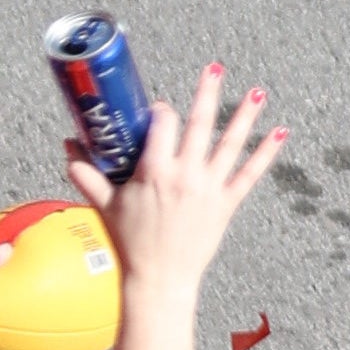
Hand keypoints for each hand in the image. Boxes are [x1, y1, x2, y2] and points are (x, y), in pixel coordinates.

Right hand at [63, 65, 282, 302]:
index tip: (160, 109)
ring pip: (230, 144)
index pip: (163, 125)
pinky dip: (267, 153)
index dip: (161, 111)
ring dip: (245, 116)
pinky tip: (281, 132)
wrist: (159, 281)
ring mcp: (208, 189)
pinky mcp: (226, 204)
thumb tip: (68, 148)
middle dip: (208, 93)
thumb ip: (88, 176)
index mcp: (155, 172)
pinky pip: (250, 174)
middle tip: (216, 68)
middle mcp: (185, 175)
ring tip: (258, 92)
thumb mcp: (106, 207)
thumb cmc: (130, 243)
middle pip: (199, 125)